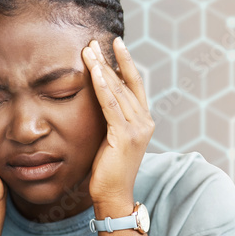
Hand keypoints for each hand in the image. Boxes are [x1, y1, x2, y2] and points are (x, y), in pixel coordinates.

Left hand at [82, 37, 154, 212]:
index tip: (116, 44)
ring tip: (89, 50)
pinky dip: (101, 85)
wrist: (113, 195)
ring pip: (118, 90)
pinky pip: (110, 104)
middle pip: (126, 83)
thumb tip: (101, 98)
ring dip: (102, 68)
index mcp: (144, 121)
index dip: (126, 63)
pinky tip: (92, 70)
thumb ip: (113, 118)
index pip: (135, 85)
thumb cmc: (108, 170)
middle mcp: (145, 122)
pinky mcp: (124, 136)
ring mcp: (137, 129)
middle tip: (96, 40)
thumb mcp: (112, 138)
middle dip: (110, 60)